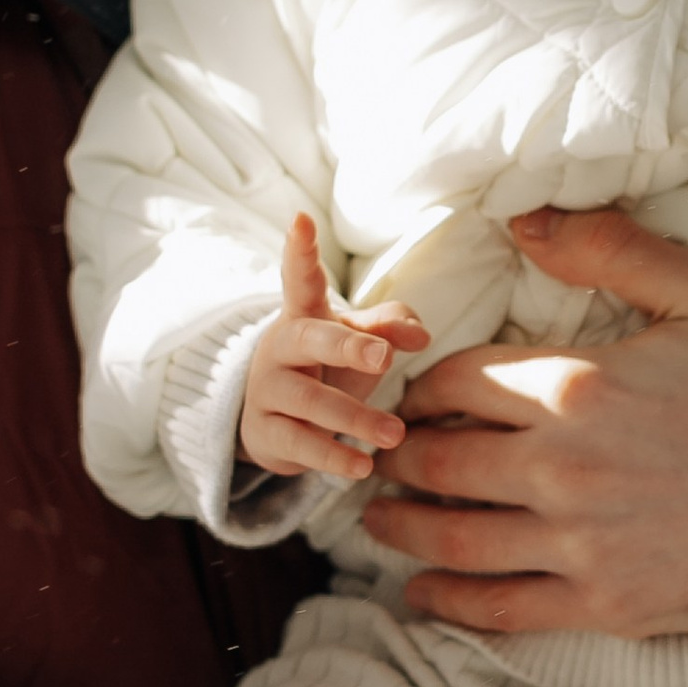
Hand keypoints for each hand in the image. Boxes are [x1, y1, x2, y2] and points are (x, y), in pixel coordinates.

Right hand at [239, 214, 428, 484]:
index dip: (300, 250)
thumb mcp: (357, 340)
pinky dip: (332, 456)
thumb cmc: (326, 366)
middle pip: (310, 338)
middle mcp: (281, 348)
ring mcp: (268, 390)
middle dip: (346, 345)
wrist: (274, 419)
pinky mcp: (266, 432)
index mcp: (304, 315)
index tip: (301, 219)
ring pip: (308, 400)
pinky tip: (362, 467)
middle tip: (384, 357)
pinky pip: (299, 443)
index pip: (300, 278)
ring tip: (395, 434)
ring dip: (354, 418)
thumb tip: (421, 335)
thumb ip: (391, 326)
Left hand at [359, 203, 687, 638]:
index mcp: (578, 386)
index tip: (413, 394)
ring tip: (380, 517)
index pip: (454, 382)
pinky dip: (447, 602)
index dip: (421, 386)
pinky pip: (499, 608)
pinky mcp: (604, 603)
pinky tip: (421, 591)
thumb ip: (610, 247)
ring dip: (400, 526)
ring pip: (451, 537)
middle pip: (435, 462)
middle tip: (377, 453)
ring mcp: (580, 544)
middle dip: (395, 455)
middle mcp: (563, 468)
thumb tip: (523, 221)